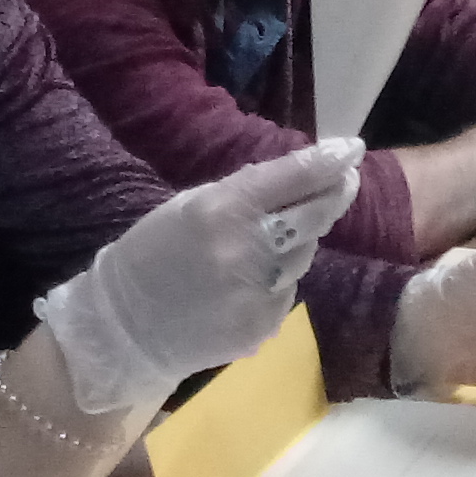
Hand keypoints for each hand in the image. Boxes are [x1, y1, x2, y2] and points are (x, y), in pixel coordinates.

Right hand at [32, 137, 359, 413]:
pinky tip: (246, 282)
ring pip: (305, 254)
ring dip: (299, 241)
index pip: (294, 177)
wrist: (124, 329)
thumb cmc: (152, 253)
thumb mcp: (191, 204)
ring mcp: (258, 292)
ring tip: (267, 241)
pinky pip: (287, 290)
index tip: (352, 147)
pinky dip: (277, 280)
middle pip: (316, 215)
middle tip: (346, 180)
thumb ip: (246, 192)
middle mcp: (248, 249)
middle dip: (336, 193)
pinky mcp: (263, 326)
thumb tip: (300, 175)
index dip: (329, 160)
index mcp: (223, 210)